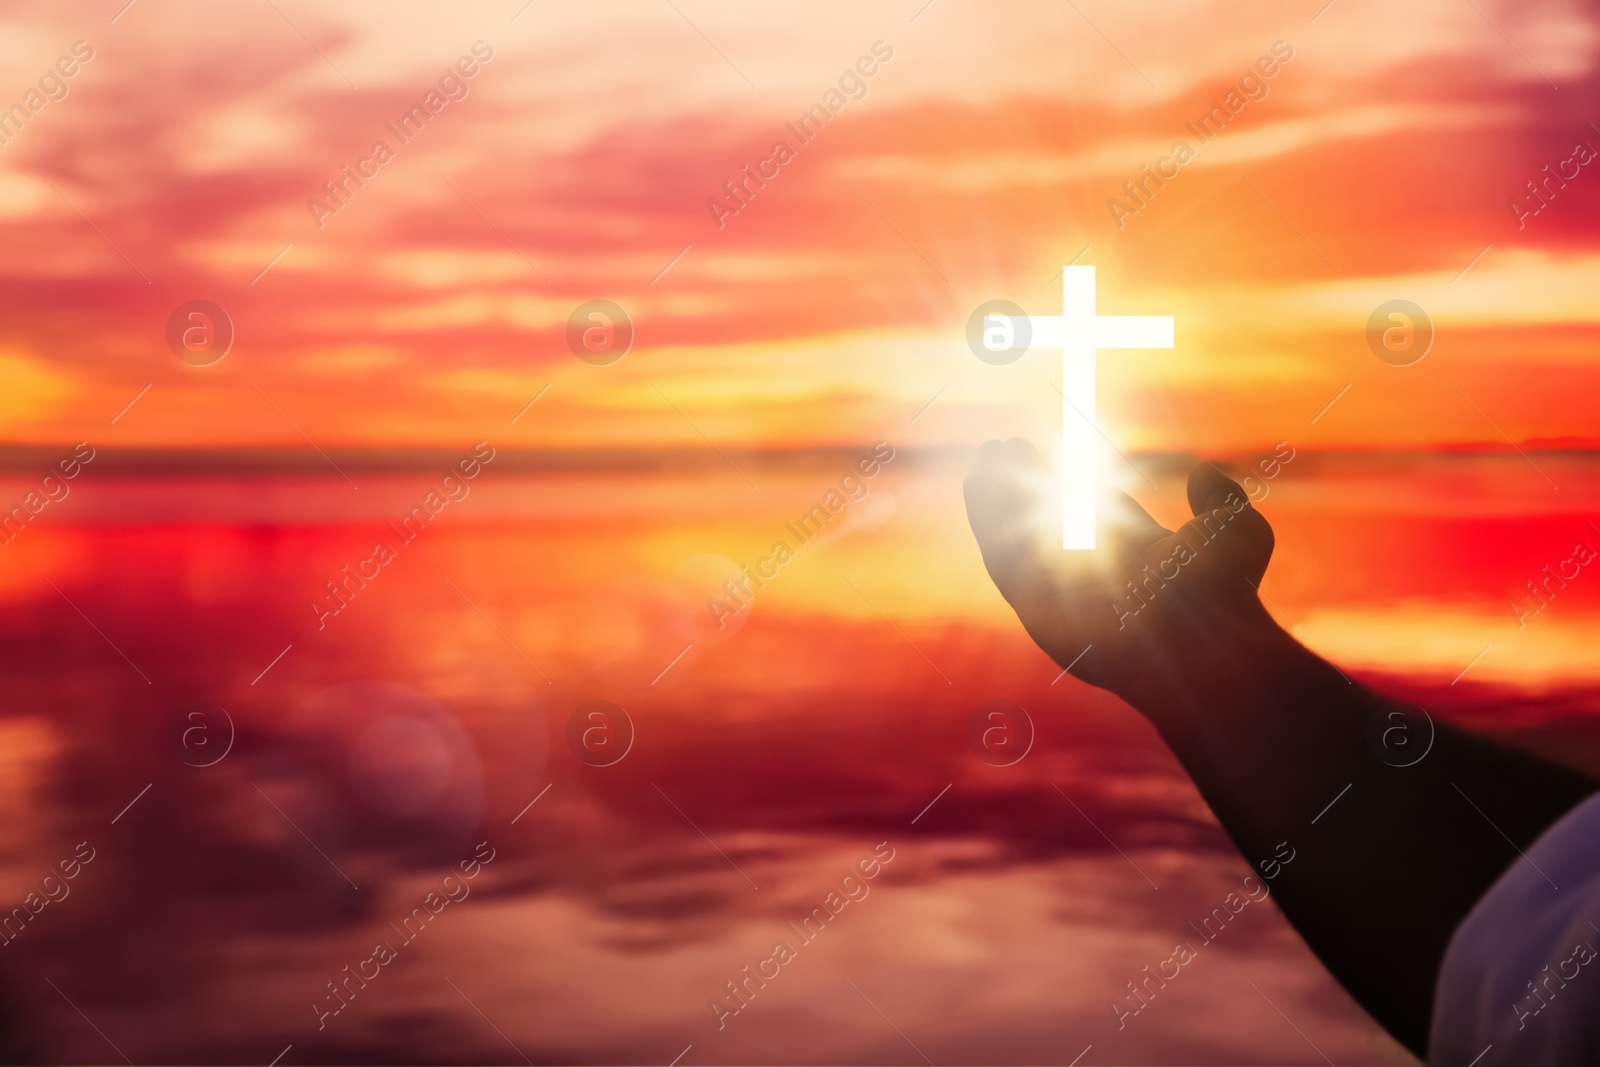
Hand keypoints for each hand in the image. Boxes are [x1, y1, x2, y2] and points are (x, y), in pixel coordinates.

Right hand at [963, 438, 1276, 709]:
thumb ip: (1220, 498)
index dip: (1067, 478)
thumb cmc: (1220, 591)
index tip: (1045, 446)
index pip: (1093, 510)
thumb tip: (1203, 470)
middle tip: (1003, 447)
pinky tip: (976, 486)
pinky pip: (1002, 560)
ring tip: (984, 459)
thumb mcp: (1234, 530)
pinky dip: (986, 523)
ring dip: (998, 499)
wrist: (1199, 643)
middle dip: (1024, 484)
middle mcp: (1096, 573)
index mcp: (1136, 553)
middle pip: (1048, 520)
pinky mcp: (1036, 609)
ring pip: (1020, 537)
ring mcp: (1063, 592)